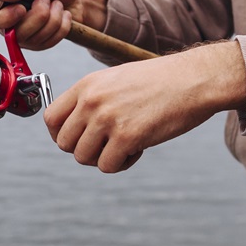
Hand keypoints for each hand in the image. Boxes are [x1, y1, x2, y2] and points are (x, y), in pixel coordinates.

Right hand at [0, 0, 106, 50]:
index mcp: (0, 1)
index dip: (3, 18)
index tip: (22, 8)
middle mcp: (7, 21)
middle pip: (14, 33)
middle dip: (38, 15)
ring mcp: (23, 35)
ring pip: (34, 38)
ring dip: (53, 17)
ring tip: (56, 4)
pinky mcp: (38, 44)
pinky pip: (49, 42)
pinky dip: (61, 26)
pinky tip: (62, 15)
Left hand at [44, 41, 245, 172]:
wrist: (194, 79)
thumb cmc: (159, 82)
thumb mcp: (116, 80)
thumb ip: (92, 101)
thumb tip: (74, 132)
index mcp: (87, 85)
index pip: (50, 119)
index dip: (61, 135)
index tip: (78, 140)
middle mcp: (92, 101)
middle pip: (64, 143)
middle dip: (84, 150)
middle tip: (107, 145)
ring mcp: (107, 118)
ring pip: (83, 157)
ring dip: (104, 158)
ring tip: (127, 144)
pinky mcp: (127, 136)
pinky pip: (107, 166)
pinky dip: (122, 163)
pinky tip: (139, 148)